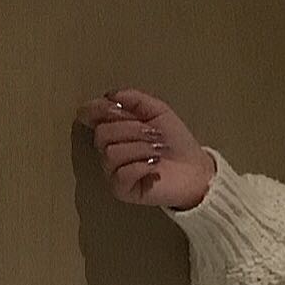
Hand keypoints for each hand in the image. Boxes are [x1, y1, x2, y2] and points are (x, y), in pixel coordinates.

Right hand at [73, 86, 215, 209]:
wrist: (195, 168)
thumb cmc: (176, 142)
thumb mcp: (158, 111)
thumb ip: (135, 99)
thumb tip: (111, 95)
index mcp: (114, 127)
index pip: (89, 114)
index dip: (100, 109)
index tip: (119, 108)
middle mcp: (108, 148)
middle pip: (101, 133)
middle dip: (132, 130)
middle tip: (155, 135)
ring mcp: (112, 171)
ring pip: (111, 153)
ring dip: (141, 149)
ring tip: (158, 152)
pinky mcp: (121, 189)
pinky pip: (121, 174)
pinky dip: (142, 167)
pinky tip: (154, 169)